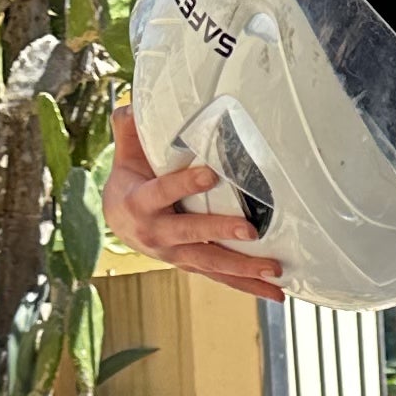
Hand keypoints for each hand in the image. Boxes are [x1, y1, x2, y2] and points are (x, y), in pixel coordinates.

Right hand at [102, 101, 284, 299]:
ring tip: (274, 271)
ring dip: (244, 269)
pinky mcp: (194, 265)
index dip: (184, 183)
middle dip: (220, 232)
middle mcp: (158, 234)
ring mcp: (177, 254)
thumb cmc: (131, 180)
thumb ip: (129, 130)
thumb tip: (131, 102)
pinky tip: (276, 292)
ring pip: (211, 263)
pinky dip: (248, 286)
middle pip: (191, 234)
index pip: (162, 192)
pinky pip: (221, 278)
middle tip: (250, 230)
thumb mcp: (126, 154)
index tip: (209, 174)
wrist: (119, 222)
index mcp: (139, 203)